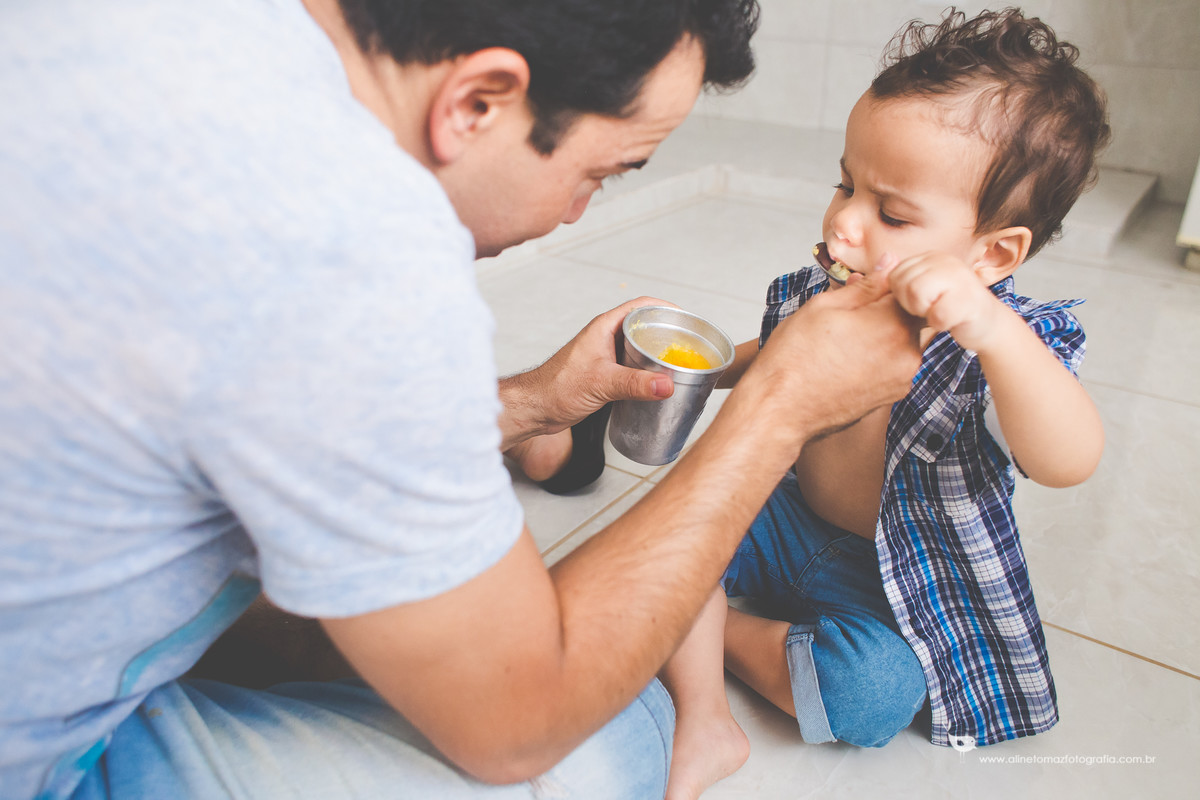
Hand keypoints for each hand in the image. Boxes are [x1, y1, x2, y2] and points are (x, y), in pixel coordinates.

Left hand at [498, 298, 675, 446]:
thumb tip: (666, 384)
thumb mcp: (601, 383)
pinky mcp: (604, 374)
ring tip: (678, 364)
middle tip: (688, 345)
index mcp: (604, 328)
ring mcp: (605, 356)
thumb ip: (635, 384)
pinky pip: (632, 366)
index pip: (641, 306)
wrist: (535, 408)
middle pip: (643, 326)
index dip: (665, 308)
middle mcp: (605, 337)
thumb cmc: (555, 388)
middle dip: (667, 332)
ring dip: (657, 354)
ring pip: (638, 348)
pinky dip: (647, 372)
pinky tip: (657, 384)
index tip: (686, 317)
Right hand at [746, 258, 922, 441]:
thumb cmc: (794, 359)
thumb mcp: (824, 307)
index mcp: (894, 326)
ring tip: (844, 337)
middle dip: (886, 308)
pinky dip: (877, 356)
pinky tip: (846, 358)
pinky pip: (893, 364)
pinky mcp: (892, 396)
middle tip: (849, 312)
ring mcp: (902, 379)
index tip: (868, 286)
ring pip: (902, 341)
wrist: (780, 410)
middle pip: (910, 316)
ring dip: (881, 332)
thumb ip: (865, 286)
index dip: (889, 282)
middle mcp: (908, 355)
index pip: (911, 289)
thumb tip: (889, 264)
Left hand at [888, 252, 1005, 352]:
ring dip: (925, 313)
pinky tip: (950, 321)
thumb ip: (899, 283)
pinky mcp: (971, 300)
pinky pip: (938, 315)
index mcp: (930, 257)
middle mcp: (945, 261)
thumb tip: (862, 274)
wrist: (987, 324)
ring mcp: (961, 278)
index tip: (920, 302)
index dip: (900, 296)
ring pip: (918, 295)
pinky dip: (940, 323)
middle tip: (930, 308)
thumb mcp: (921, 291)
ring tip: (938, 312)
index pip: (894, 275)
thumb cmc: (947, 308)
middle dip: (911, 305)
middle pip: (904, 284)